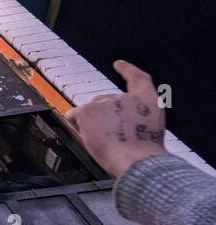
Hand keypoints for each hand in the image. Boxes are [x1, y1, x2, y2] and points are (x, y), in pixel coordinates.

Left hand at [66, 60, 166, 176]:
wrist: (136, 160)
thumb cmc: (143, 153)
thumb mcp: (149, 130)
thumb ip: (134, 120)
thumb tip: (116, 122)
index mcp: (148, 100)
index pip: (138, 79)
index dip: (127, 70)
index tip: (118, 64)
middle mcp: (127, 96)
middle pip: (105, 101)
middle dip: (104, 118)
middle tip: (113, 137)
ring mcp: (106, 101)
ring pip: (91, 111)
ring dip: (93, 124)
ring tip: (106, 140)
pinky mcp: (88, 110)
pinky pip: (74, 115)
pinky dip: (75, 123)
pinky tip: (87, 133)